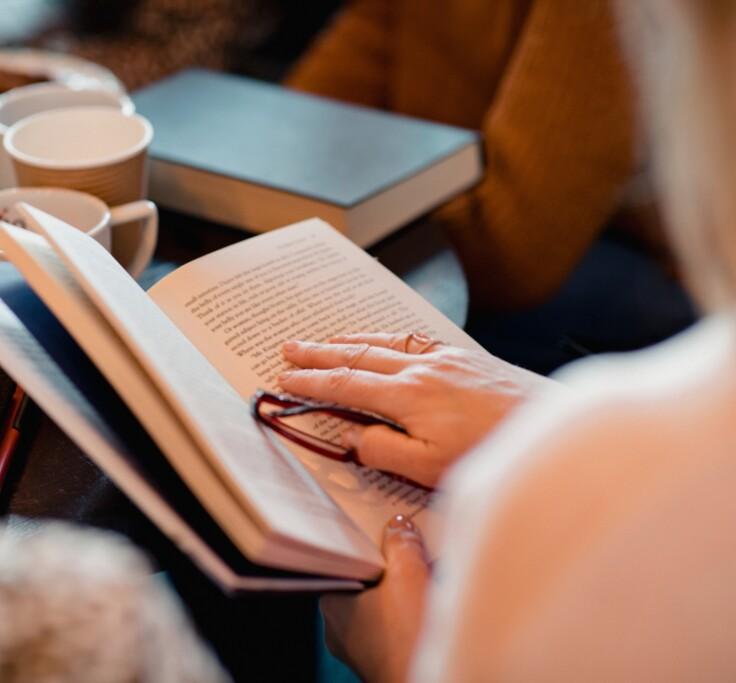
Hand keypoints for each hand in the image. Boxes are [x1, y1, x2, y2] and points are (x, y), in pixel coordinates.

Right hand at [279, 332, 555, 486]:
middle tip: (289, 347)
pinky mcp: (466, 357)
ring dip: (348, 341)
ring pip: (384, 343)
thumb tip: (351, 436)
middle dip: (320, 353)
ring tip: (324, 340)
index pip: (346, 385)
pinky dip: (385, 338)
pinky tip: (382, 340)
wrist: (552, 426)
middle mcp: (422, 368)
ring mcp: (445, 358)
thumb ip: (383, 451)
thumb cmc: (493, 453)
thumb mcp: (431, 468)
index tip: (286, 380)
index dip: (312, 383)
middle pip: (359, 356)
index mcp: (408, 395)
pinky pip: (412, 339)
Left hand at [322, 515, 429, 682]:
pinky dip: (408, 615)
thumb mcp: (407, 573)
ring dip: (402, 592)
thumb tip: (400, 527)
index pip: (344, 561)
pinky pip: (393, 628)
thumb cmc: (407, 636)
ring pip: (380, 607)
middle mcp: (338, 626)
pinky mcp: (381, 661)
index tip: (383, 529)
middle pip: (365, 582)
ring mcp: (359, 647)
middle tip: (410, 549)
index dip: (365, 544)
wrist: (424, 682)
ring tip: (426, 575)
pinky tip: (428, 606)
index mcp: (331, 599)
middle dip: (389, 567)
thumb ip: (401, 543)